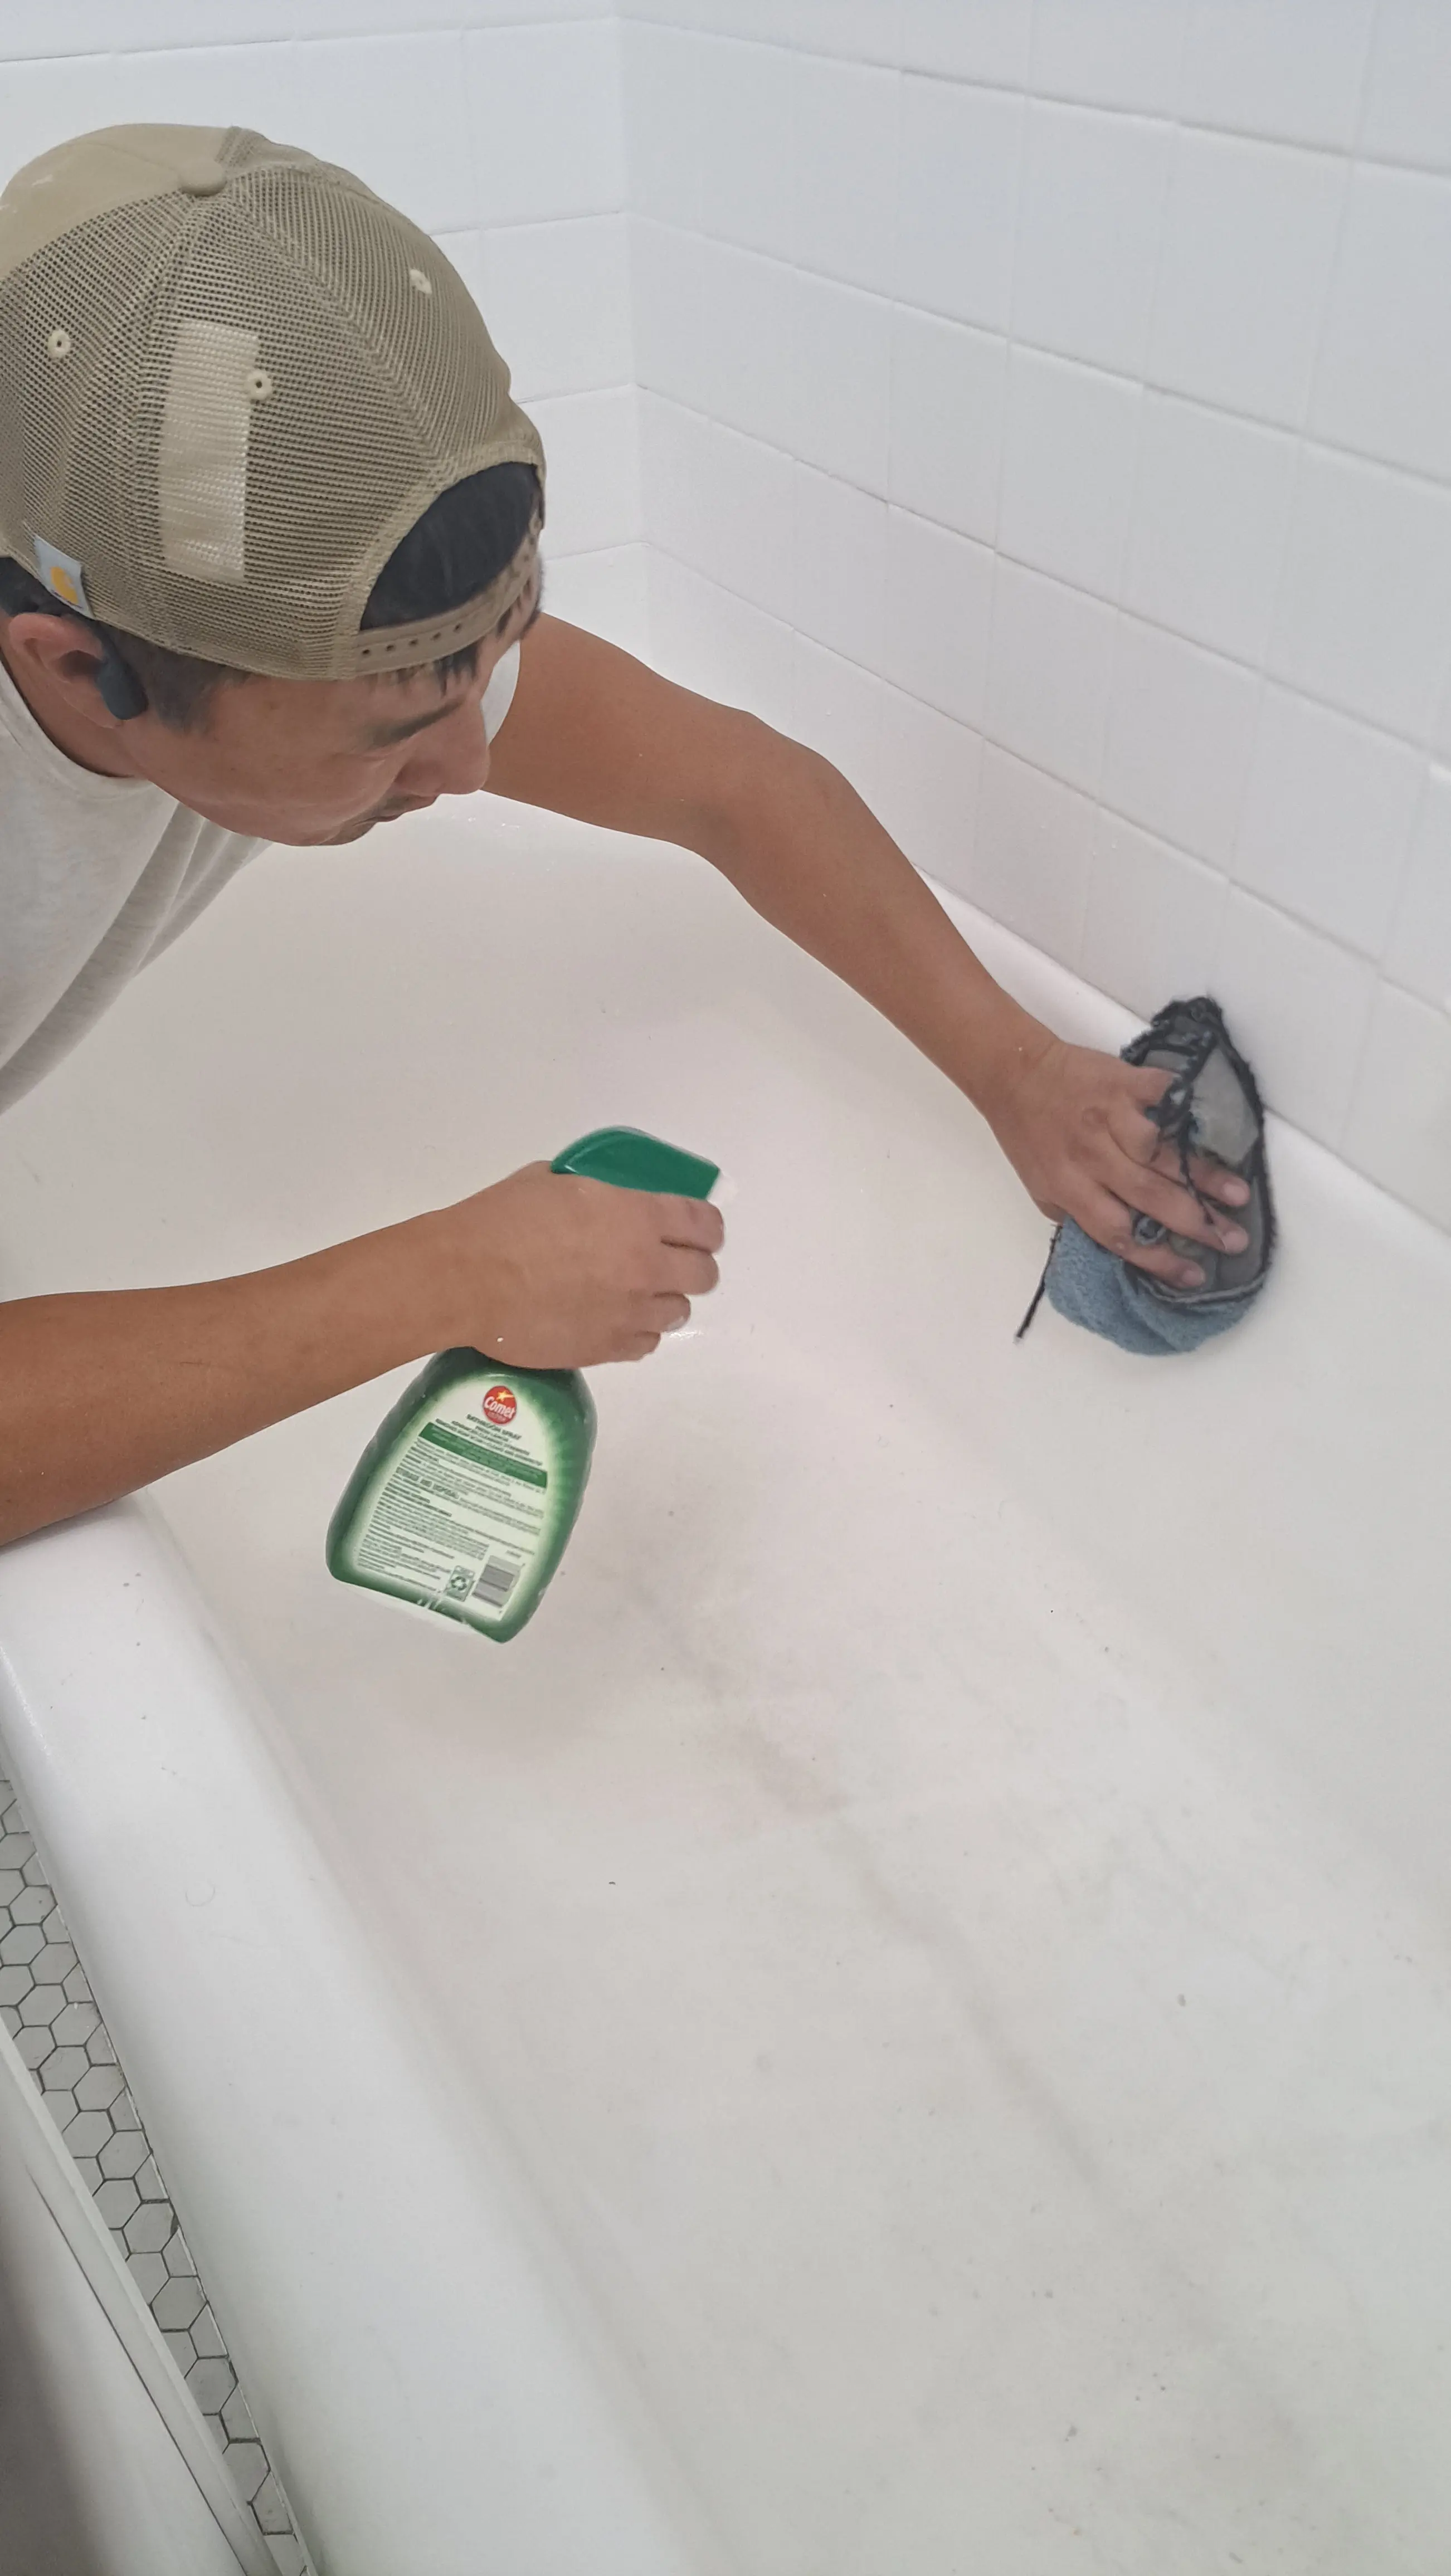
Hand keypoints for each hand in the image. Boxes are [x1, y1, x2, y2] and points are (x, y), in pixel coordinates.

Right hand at [426, 1162, 723, 1364]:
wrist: (466, 1279)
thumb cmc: (500, 1221)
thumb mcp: (552, 1182)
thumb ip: (593, 1194)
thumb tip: (598, 1200)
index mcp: (637, 1216)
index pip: (703, 1223)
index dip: (707, 1227)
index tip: (702, 1231)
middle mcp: (646, 1266)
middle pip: (704, 1274)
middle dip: (693, 1265)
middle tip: (672, 1263)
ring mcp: (630, 1312)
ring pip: (679, 1312)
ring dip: (664, 1300)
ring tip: (638, 1295)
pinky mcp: (608, 1349)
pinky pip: (646, 1344)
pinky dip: (639, 1332)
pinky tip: (617, 1321)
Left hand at [985, 1029, 1250, 1289]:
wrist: (1014, 1074)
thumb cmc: (1030, 1136)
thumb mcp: (1041, 1189)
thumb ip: (1078, 1216)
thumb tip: (1123, 1241)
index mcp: (1070, 1188)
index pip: (1119, 1233)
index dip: (1158, 1258)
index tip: (1194, 1275)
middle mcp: (1092, 1156)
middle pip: (1150, 1196)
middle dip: (1196, 1222)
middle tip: (1233, 1241)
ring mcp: (1110, 1117)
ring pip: (1163, 1152)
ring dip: (1204, 1175)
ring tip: (1238, 1196)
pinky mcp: (1124, 1082)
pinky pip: (1165, 1098)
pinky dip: (1191, 1113)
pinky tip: (1221, 1132)